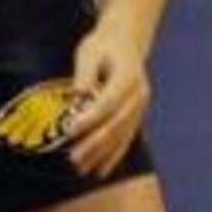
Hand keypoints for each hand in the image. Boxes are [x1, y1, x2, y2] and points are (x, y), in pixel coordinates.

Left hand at [65, 21, 150, 175]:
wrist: (127, 41)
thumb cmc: (103, 45)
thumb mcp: (89, 52)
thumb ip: (84, 74)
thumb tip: (77, 96)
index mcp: (128, 77)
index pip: (107, 103)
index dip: (89, 118)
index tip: (70, 131)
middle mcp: (139, 95)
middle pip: (116, 124)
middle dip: (94, 144)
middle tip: (73, 159)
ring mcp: (141, 107)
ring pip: (122, 136)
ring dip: (102, 155)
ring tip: (82, 169)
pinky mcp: (137, 115)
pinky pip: (126, 139)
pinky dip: (114, 155)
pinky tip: (100, 170)